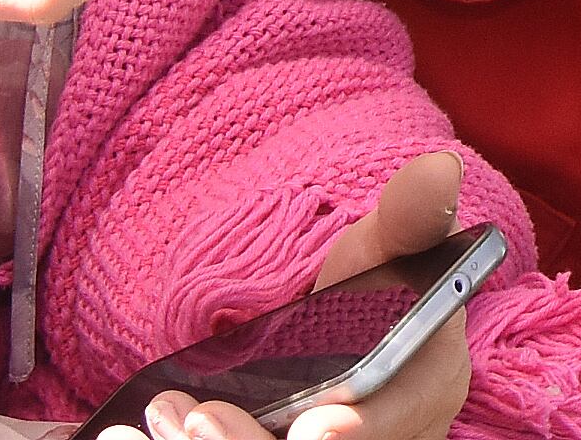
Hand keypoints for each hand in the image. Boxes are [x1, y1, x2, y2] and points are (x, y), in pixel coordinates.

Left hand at [120, 155, 476, 439]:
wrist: (331, 333)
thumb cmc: (372, 287)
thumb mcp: (388, 246)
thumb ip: (409, 216)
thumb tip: (439, 168)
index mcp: (429, 388)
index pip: (408, 418)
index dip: (362, 429)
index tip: (313, 424)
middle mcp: (390, 438)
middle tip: (200, 416)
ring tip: (170, 415)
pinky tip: (141, 433)